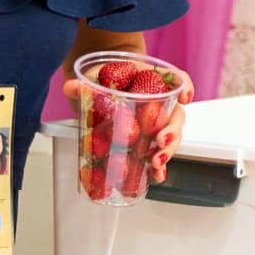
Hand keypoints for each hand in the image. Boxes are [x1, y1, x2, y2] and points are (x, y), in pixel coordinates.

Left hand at [62, 68, 192, 183]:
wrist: (98, 87)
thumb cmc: (102, 77)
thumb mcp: (93, 78)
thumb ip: (83, 83)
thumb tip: (70, 87)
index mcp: (151, 80)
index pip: (175, 78)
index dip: (184, 85)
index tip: (184, 97)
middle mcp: (159, 103)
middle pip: (176, 115)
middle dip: (172, 131)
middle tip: (161, 141)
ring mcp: (154, 124)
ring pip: (170, 137)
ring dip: (167, 152)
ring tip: (156, 163)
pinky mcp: (145, 141)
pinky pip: (157, 153)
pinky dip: (159, 166)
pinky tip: (156, 176)